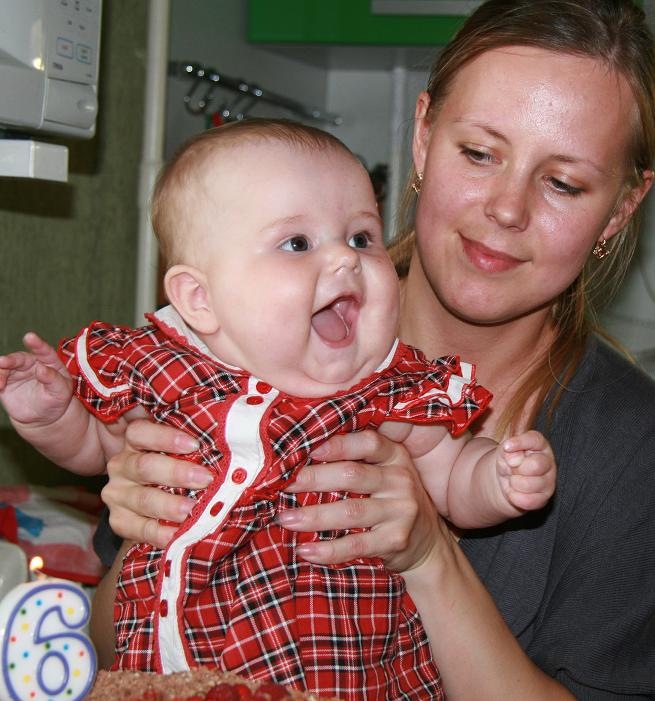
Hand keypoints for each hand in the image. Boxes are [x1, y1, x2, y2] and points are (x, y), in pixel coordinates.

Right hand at [0, 332, 71, 425]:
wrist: (43, 415)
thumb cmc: (56, 399)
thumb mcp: (60, 391)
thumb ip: (53, 379)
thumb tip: (41, 369)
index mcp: (49, 362)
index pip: (44, 351)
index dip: (37, 343)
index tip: (29, 336)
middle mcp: (31, 363)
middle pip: (19, 358)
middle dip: (10, 359)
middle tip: (2, 362)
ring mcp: (17, 372)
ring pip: (5, 367)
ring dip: (0, 371)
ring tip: (1, 383)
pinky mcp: (6, 382)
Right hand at [102, 419, 211, 547]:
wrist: (152, 504)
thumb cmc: (174, 468)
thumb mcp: (177, 453)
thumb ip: (192, 448)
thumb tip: (227, 444)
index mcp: (133, 442)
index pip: (140, 432)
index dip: (165, 437)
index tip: (195, 445)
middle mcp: (121, 466)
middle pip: (144, 466)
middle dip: (177, 473)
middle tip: (205, 479)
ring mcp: (117, 495)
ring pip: (143, 499)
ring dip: (170, 506)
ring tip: (193, 510)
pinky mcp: (119, 521)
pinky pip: (140, 529)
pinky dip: (161, 534)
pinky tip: (178, 534)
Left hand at [276, 430, 443, 572]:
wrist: (428, 545)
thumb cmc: (391, 500)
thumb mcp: (385, 473)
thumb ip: (356, 460)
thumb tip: (300, 454)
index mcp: (395, 456)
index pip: (368, 442)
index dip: (338, 444)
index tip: (306, 448)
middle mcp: (401, 480)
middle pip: (352, 475)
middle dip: (313, 479)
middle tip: (281, 483)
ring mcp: (401, 511)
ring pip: (351, 511)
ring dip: (313, 516)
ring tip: (284, 518)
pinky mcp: (396, 541)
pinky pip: (357, 545)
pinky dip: (328, 550)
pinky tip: (305, 551)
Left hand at [497, 430, 555, 511]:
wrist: (506, 481)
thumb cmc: (508, 461)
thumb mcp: (504, 451)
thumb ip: (508, 450)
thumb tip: (515, 458)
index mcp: (540, 445)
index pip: (535, 440)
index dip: (521, 443)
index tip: (506, 447)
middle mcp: (548, 462)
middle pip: (536, 465)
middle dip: (517, 468)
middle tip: (512, 468)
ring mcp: (549, 481)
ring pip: (530, 484)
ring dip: (514, 483)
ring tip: (513, 479)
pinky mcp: (544, 498)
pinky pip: (528, 500)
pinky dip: (515, 497)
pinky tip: (514, 491)